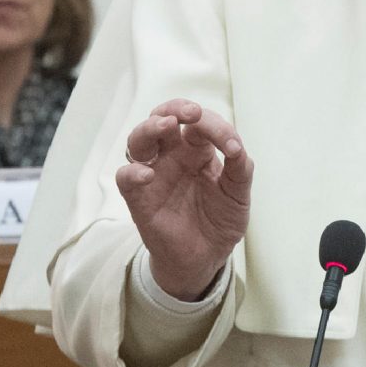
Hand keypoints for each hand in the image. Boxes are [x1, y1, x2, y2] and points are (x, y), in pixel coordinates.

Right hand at [115, 99, 252, 302]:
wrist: (207, 258)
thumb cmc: (219, 221)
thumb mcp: (238, 195)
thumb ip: (240, 169)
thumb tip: (236, 147)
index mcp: (196, 150)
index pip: (198, 124)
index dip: (214, 126)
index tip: (232, 148)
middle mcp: (172, 156)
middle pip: (161, 118)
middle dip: (174, 108)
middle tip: (191, 112)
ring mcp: (154, 175)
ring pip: (138, 139)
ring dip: (150, 128)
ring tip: (167, 125)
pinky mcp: (140, 199)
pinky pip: (125, 177)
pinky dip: (133, 172)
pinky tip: (148, 174)